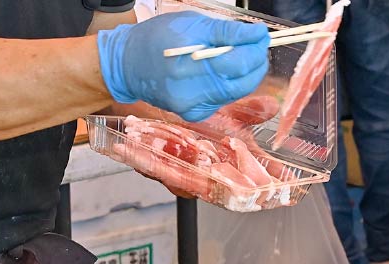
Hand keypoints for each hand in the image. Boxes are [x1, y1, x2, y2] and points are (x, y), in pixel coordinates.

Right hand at [98, 12, 269, 121]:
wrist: (127, 64)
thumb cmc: (156, 38)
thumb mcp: (190, 24)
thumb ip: (226, 32)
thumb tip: (257, 34)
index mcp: (187, 65)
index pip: (236, 63)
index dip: (255, 49)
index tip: (261, 36)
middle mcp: (189, 92)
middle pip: (242, 82)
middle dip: (256, 63)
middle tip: (258, 46)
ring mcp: (192, 107)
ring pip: (236, 92)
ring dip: (246, 74)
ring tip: (243, 55)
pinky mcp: (193, 114)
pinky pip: (223, 99)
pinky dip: (230, 85)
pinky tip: (223, 73)